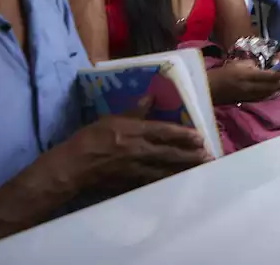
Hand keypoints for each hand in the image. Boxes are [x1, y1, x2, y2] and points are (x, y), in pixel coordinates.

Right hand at [43, 98, 208, 192]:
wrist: (73, 166)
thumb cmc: (90, 138)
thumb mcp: (112, 118)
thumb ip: (134, 110)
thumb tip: (151, 96)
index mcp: (135, 132)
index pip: (165, 132)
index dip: (183, 135)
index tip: (200, 137)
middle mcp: (139, 151)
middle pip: (170, 153)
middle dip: (190, 155)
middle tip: (207, 156)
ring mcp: (135, 169)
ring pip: (164, 170)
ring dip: (182, 170)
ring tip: (198, 170)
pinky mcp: (129, 183)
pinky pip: (151, 183)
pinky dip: (165, 182)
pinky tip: (175, 183)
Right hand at [207, 59, 279, 104]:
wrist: (210, 89)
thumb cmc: (224, 73)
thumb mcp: (238, 63)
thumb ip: (253, 64)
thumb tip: (268, 67)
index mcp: (247, 76)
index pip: (267, 76)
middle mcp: (250, 88)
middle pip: (272, 86)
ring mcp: (250, 96)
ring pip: (271, 93)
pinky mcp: (249, 101)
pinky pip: (266, 98)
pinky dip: (275, 93)